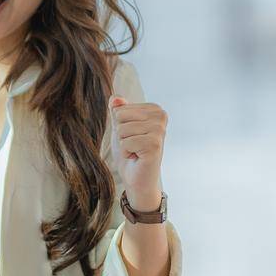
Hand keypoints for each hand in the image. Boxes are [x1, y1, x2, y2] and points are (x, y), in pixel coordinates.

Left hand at [108, 97, 167, 211]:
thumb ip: (117, 111)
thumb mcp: (119, 127)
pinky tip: (136, 157)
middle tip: (132, 145)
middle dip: (120, 135)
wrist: (136, 177)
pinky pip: (125, 142)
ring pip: (122, 129)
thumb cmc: (129, 152)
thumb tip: (115, 97)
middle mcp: (161, 116)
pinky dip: (126, 152)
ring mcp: (160, 130)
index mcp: (154, 109)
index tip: (131, 136)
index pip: (120, 109)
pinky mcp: (155, 144)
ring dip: (123, 144)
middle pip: (120, 117)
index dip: (119, 126)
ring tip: (135, 151)